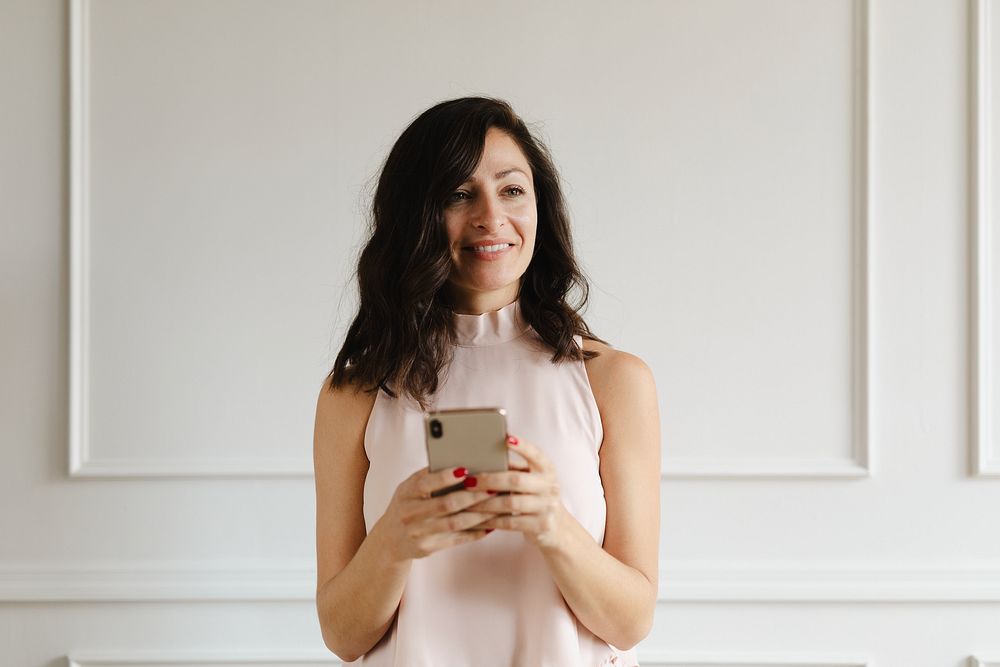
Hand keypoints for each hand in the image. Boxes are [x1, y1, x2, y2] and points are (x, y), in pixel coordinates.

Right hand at [374, 465, 495, 562]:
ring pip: (456, 523)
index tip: (466, 470)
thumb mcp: (409, 488)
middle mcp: (410, 513)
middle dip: (473, 496)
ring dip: (480, 514)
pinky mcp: (429, 548)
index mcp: (405, 493)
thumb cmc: (407, 505)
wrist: (390, 540)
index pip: (425, 484)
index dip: (445, 477)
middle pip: (446, 504)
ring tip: (498, 505)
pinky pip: (457, 539)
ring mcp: (419, 533)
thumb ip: (429, 476)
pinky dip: (476, 532)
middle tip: (494, 487)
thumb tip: (461, 462)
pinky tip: (491, 524)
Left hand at [467, 435, 565, 549]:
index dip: (523, 446)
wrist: (558, 528)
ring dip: (485, 503)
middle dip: (489, 480)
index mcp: (547, 470)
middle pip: (516, 480)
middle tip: (469, 481)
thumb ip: (515, 470)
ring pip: (510, 503)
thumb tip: (482, 459)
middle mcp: (550, 486)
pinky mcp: (541, 526)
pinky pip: (510, 523)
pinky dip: (491, 521)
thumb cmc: (536, 498)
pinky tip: (476, 520)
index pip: (536, 454)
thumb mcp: (532, 481)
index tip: (506, 438)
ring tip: (466, 502)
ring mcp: (547, 507)